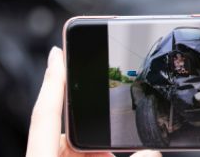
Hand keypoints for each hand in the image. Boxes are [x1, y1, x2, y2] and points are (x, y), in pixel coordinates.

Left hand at [26, 47, 159, 156]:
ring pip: (84, 147)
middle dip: (98, 131)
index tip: (57, 53)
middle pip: (72, 132)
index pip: (46, 113)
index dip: (53, 80)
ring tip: (119, 155)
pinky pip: (88, 156)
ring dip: (104, 151)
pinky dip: (103, 156)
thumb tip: (153, 153)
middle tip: (111, 147)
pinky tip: (123, 156)